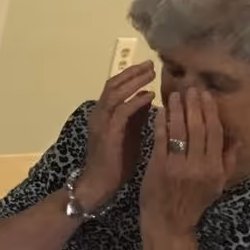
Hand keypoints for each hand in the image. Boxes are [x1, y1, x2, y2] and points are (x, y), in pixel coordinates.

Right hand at [75, 60, 155, 210]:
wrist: (99, 184)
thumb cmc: (116, 163)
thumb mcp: (130, 135)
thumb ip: (136, 117)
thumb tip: (148, 98)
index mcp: (103, 114)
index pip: (115, 87)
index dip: (130, 76)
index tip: (149, 68)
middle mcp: (98, 114)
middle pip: (113, 84)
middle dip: (132, 73)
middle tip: (151, 64)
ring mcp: (101, 123)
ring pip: (115, 93)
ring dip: (134, 82)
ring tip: (151, 74)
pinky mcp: (108, 133)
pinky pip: (121, 111)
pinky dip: (135, 101)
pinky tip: (149, 96)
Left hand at [140, 89, 225, 240]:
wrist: (168, 222)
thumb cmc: (193, 202)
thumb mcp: (217, 184)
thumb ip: (227, 160)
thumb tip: (238, 136)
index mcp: (215, 169)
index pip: (216, 134)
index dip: (211, 112)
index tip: (207, 96)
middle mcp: (200, 166)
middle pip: (199, 128)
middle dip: (195, 106)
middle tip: (191, 87)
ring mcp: (178, 166)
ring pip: (180, 131)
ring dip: (178, 110)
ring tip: (175, 94)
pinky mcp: (159, 167)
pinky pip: (161, 139)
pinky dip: (162, 123)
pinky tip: (161, 110)